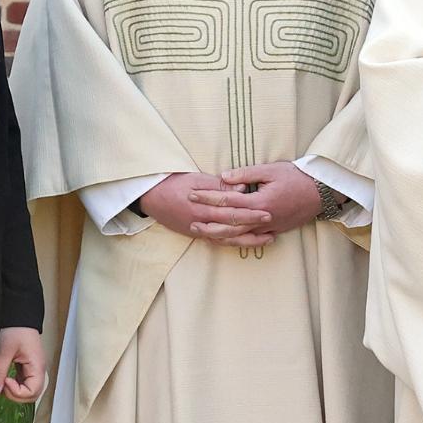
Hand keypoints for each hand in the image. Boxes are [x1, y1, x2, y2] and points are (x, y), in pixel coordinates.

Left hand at [0, 326, 46, 402]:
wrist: (19, 319)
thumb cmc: (16, 330)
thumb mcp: (4, 351)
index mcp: (37, 367)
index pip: (32, 392)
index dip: (16, 391)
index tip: (5, 380)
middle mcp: (38, 371)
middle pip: (32, 395)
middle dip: (15, 395)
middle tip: (2, 384)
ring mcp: (33, 371)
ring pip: (28, 392)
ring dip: (14, 392)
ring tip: (3, 380)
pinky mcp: (27, 369)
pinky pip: (23, 384)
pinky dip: (13, 386)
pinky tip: (5, 378)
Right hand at [138, 172, 260, 241]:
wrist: (150, 197)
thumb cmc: (173, 184)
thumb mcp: (195, 179)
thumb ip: (218, 185)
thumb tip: (241, 187)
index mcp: (203, 207)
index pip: (232, 211)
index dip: (251, 212)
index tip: (267, 210)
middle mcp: (202, 222)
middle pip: (233, 226)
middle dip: (254, 226)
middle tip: (272, 223)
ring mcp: (199, 231)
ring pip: (228, 239)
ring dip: (248, 240)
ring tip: (267, 239)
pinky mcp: (196, 235)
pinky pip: (218, 242)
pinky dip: (234, 243)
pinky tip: (247, 242)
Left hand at [190, 162, 324, 238]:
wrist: (321, 192)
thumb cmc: (296, 177)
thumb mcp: (271, 170)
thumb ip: (245, 175)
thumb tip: (223, 177)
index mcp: (260, 201)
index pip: (228, 200)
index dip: (208, 197)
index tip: (193, 194)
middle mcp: (263, 217)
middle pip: (230, 222)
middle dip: (208, 219)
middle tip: (190, 217)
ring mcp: (269, 227)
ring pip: (239, 235)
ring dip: (219, 234)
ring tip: (202, 232)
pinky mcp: (275, 230)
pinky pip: (252, 239)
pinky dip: (236, 241)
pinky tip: (225, 240)